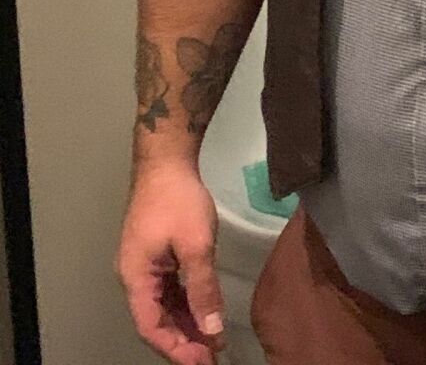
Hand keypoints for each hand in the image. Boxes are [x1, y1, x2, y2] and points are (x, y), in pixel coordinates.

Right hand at [115, 163, 225, 364]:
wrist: (167, 160)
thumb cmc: (178, 200)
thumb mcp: (196, 245)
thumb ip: (203, 288)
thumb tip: (211, 329)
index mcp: (135, 278)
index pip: (151, 328)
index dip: (175, 349)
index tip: (203, 361)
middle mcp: (135, 277)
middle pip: (156, 320)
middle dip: (183, 341)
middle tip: (212, 357)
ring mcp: (146, 266)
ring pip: (164, 306)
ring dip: (186, 324)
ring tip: (212, 342)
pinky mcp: (158, 255)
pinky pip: (170, 289)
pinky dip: (187, 303)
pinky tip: (205, 313)